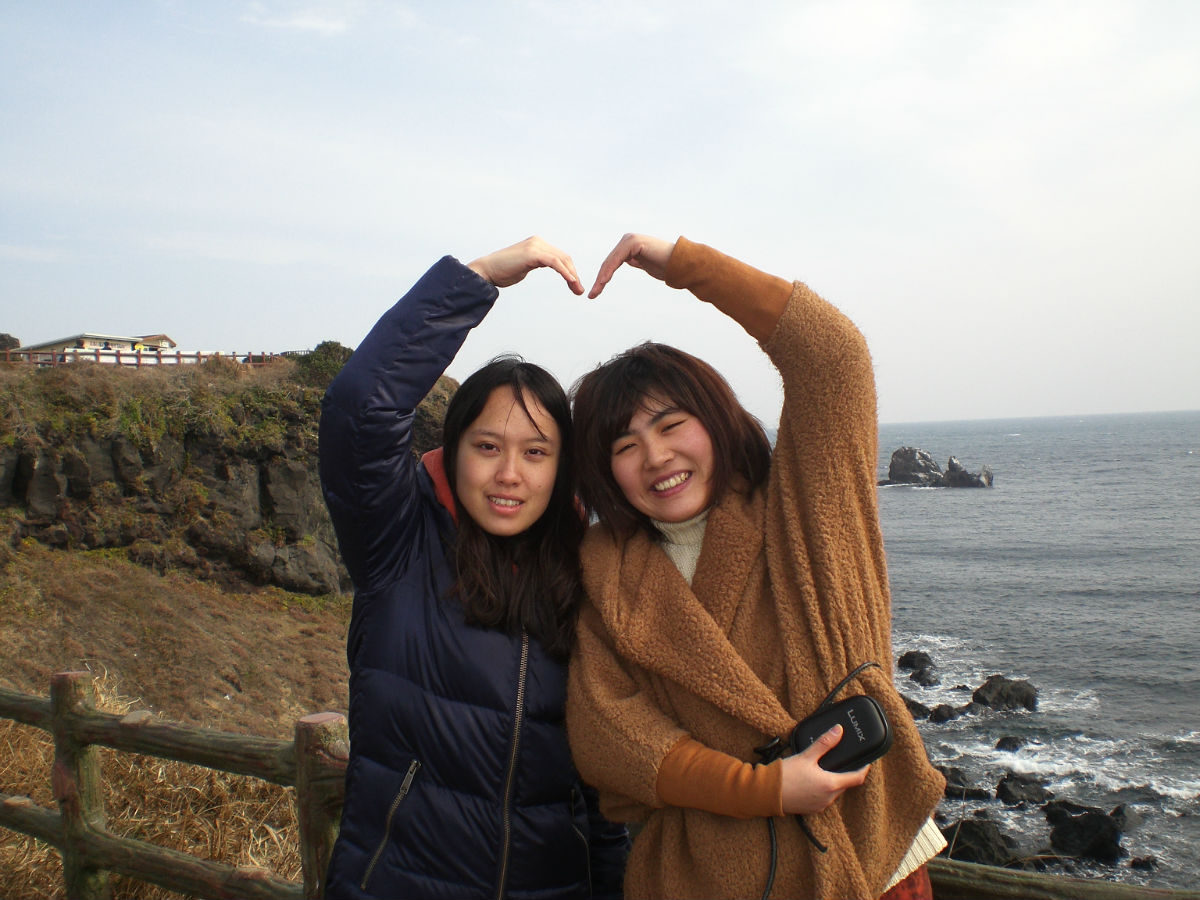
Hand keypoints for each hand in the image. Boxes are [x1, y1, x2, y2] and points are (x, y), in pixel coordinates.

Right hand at [468, 236, 583, 294]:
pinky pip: (554, 262)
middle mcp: (538, 242)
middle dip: (574, 274)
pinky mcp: (532, 253)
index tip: (575, 286)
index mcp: (537, 244)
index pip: (560, 257)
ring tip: (577, 290)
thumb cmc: (503, 272)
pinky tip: (571, 281)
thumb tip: (549, 266)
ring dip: (572, 276)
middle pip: (564, 257)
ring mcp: (535, 246)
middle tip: (579, 291)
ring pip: (562, 259)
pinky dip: (564, 272)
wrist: (486, 271)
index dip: (570, 271)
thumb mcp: (525, 266)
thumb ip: (537, 263)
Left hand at [588, 233, 675, 298]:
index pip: (611, 263)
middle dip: (599, 280)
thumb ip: (637, 261)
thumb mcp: (646, 264)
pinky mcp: (633, 242)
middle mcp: (628, 240)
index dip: (602, 278)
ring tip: (595, 292)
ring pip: (610, 261)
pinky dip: (608, 271)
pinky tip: (603, 282)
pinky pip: (617, 259)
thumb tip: (631, 261)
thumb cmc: (666, 267)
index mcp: (629, 245)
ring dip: (601, 278)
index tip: (595, 293)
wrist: (680, 264)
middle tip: (591, 295)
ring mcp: (630, 240)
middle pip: (608, 262)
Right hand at [779, 726, 870, 815]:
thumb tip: (838, 730)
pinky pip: (824, 798)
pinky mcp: (812, 809)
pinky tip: (812, 781)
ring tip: (823, 770)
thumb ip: (824, 743)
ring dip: (833, 782)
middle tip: (840, 762)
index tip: (866, 762)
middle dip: (844, 773)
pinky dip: (823, 790)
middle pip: (845, 784)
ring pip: (834, 792)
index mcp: (830, 784)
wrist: (766, 793)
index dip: (864, 769)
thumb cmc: (786, 775)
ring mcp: (820, 805)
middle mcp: (829, 798)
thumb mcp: (806, 756)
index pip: (856, 778)